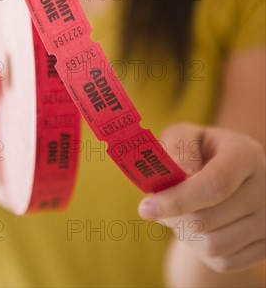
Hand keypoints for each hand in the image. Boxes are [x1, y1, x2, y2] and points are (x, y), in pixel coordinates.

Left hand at [138, 123, 265, 272]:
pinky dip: (200, 250)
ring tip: (177, 215)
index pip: (214, 185)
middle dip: (173, 217)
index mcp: (245, 154)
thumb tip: (180, 174)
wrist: (229, 175)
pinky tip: (196, 229)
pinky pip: (224, 262)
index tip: (146, 208)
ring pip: (215, 246)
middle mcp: (264, 188)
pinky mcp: (265, 246)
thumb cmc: (199, 151)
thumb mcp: (185, 136)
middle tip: (157, 207)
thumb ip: (177, 146)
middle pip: (208, 220)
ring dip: (184, 234)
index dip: (177, 199)